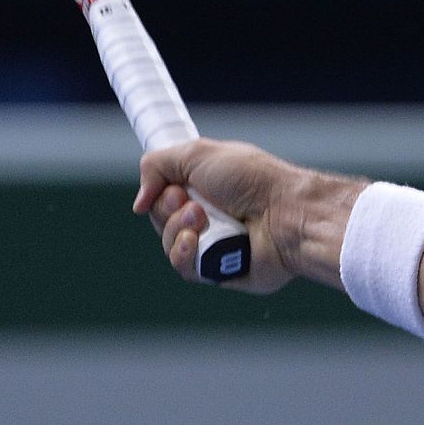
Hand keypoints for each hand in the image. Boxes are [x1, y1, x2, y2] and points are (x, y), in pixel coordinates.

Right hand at [132, 138, 307, 294]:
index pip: (164, 193)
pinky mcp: (218, 271)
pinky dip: (183, 253)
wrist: (284, 213)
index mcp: (206, 186)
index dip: (160, 191)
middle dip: (168, 209)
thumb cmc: (251, 179)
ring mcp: (213, 244)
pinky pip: (183, 267)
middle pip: (161, 219)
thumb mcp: (197, 153)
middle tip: (192, 203)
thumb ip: (156, 166)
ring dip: (177, 230)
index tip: (172, 187)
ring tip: (201, 220)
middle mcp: (209, 214)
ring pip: (169, 244)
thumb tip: (139, 202)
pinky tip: (195, 242)